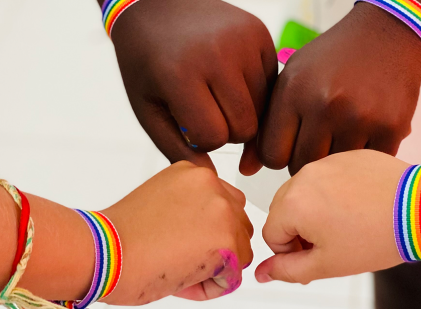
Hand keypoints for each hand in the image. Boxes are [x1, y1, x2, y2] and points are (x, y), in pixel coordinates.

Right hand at [101, 161, 253, 304]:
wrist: (104, 252)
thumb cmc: (120, 236)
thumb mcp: (161, 201)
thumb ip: (190, 207)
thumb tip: (212, 231)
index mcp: (194, 173)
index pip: (223, 204)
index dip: (204, 230)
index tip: (179, 240)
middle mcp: (212, 185)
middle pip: (238, 224)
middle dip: (217, 247)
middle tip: (181, 258)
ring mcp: (222, 211)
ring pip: (240, 250)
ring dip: (216, 266)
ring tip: (180, 268)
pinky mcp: (227, 241)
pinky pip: (234, 276)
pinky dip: (212, 287)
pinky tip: (182, 280)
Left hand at [110, 0, 277, 172]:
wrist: (158, 5)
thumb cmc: (148, 62)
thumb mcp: (148, 108)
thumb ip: (176, 148)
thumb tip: (210, 178)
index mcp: (181, 76)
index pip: (215, 138)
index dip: (202, 140)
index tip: (190, 125)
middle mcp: (216, 55)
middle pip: (245, 127)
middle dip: (227, 129)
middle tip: (208, 112)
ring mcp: (243, 41)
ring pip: (263, 109)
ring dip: (243, 111)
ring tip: (218, 95)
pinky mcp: (261, 34)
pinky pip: (272, 84)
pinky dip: (255, 91)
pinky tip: (232, 80)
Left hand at [253, 3, 420, 174]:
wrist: (386, 34)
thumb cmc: (332, 60)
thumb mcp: (292, 80)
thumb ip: (267, 124)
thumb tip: (246, 171)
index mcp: (294, 91)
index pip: (272, 155)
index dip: (281, 154)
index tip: (293, 143)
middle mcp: (324, 104)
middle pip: (302, 166)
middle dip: (307, 159)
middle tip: (321, 139)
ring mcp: (359, 117)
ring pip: (334, 170)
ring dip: (337, 160)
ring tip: (343, 134)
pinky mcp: (390, 127)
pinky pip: (366, 165)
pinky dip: (365, 157)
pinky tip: (366, 134)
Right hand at [255, 150, 408, 283]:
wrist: (420, 208)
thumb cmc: (378, 236)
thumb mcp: (327, 264)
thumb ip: (288, 270)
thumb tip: (263, 273)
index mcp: (292, 203)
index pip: (271, 235)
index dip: (291, 252)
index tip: (316, 255)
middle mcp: (304, 176)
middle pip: (284, 210)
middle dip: (301, 229)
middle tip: (332, 242)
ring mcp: (326, 162)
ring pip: (307, 193)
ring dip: (318, 210)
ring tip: (350, 223)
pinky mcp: (347, 156)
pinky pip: (330, 177)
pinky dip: (339, 193)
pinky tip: (361, 207)